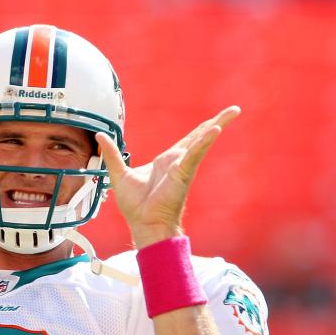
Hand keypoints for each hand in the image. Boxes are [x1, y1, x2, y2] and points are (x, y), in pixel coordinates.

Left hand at [96, 106, 240, 246]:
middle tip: (234, 110)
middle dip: (217, 122)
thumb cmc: (136, 206)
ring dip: (217, 125)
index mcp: (166, 161)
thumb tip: (101, 137)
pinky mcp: (182, 173)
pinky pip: (194, 154)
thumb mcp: (119, 174)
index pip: (187, 140)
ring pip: (202, 141)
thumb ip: (112, 154)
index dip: (201, 129)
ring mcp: (182, 166)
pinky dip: (203, 141)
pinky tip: (214, 129)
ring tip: (233, 112)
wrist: (143, 223)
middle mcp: (177, 161)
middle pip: (200, 136)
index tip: (214, 119)